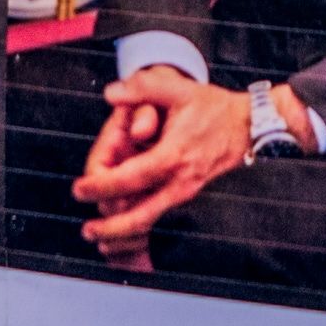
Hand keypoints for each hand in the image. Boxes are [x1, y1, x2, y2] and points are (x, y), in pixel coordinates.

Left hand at [71, 65, 254, 256]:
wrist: (247, 127)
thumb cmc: (212, 108)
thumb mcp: (178, 89)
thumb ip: (142, 87)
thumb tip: (111, 93)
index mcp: (173, 156)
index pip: (131, 178)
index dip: (102, 186)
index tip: (79, 189)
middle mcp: (179, 181)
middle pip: (140, 216)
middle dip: (111, 228)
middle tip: (87, 231)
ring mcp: (185, 192)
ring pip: (150, 221)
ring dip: (124, 233)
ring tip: (100, 239)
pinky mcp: (187, 194)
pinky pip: (159, 215)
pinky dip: (139, 227)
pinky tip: (123, 232)